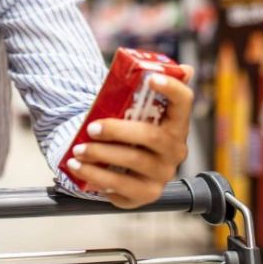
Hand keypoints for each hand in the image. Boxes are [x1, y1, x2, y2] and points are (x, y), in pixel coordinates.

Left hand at [67, 66, 193, 208]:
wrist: (121, 168)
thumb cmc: (129, 133)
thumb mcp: (136, 112)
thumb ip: (147, 90)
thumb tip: (184, 68)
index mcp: (176, 124)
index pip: (184, 101)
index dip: (172, 88)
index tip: (151, 78)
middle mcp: (175, 150)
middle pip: (152, 136)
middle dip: (117, 130)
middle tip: (91, 128)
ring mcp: (162, 174)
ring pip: (133, 161)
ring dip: (100, 154)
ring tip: (78, 150)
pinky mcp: (144, 195)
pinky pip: (120, 187)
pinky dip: (95, 176)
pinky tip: (78, 168)